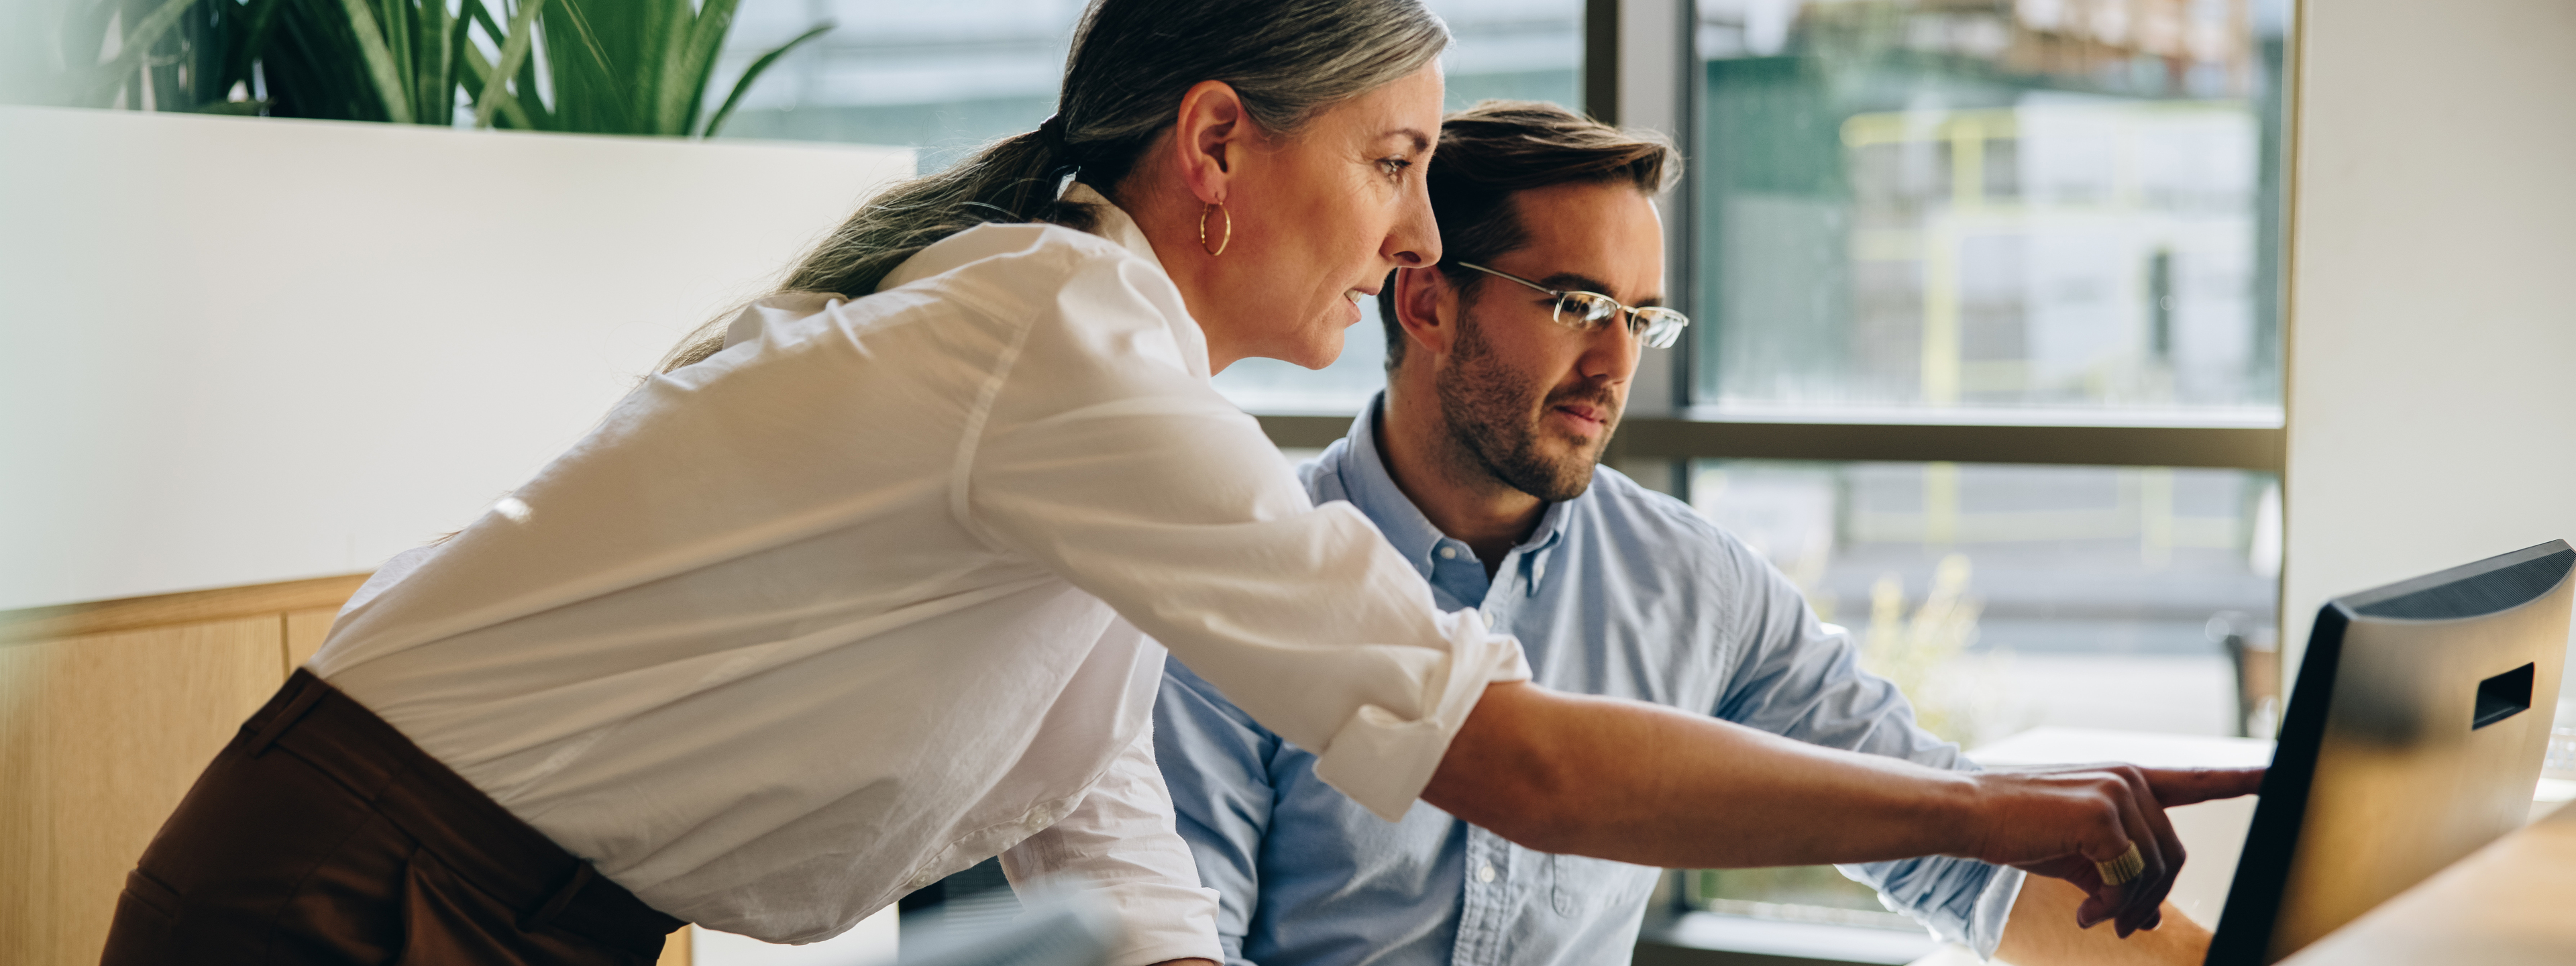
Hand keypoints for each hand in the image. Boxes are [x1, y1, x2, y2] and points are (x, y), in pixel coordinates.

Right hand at [1957, 764, 2262, 938]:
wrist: (1969, 813)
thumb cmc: (2018, 831)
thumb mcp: (2077, 855)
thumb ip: (2119, 878)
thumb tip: (2147, 920)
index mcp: (2128, 781)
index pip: (2196, 780)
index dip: (2242, 780)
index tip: (2279, 775)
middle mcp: (2130, 779)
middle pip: (2174, 857)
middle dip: (2148, 900)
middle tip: (2116, 925)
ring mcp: (2119, 792)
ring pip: (2154, 872)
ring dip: (2125, 908)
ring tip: (2091, 916)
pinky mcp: (2104, 815)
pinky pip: (2129, 878)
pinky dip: (2109, 906)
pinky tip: (2082, 911)